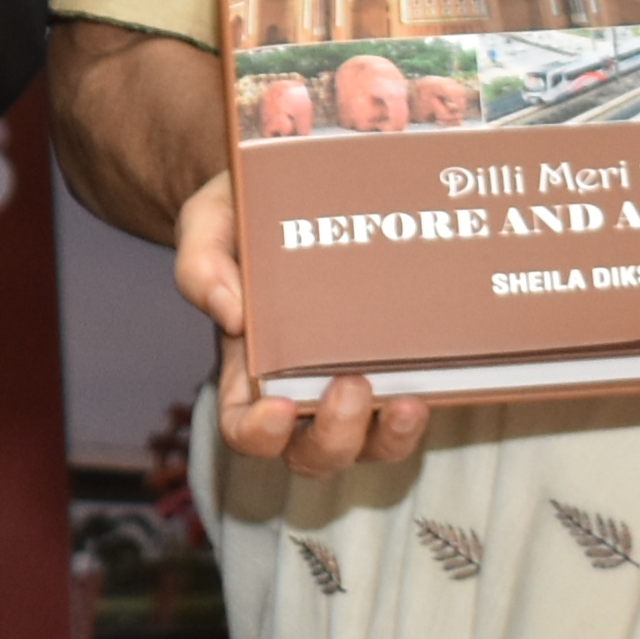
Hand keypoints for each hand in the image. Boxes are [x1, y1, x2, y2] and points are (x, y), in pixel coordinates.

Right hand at [173, 169, 429, 479]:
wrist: (299, 185)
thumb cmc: (246, 212)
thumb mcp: (208, 221)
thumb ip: (201, 264)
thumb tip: (233, 315)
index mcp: (246, 367)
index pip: (244, 427)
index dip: (260, 434)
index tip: (279, 408)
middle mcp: (300, 388)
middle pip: (312, 453)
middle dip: (334, 436)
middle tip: (352, 383)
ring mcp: (353, 383)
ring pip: (370, 447)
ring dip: (389, 438)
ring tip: (409, 400)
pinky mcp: (398, 367)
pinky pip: (412, 412)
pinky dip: (424, 411)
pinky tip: (437, 380)